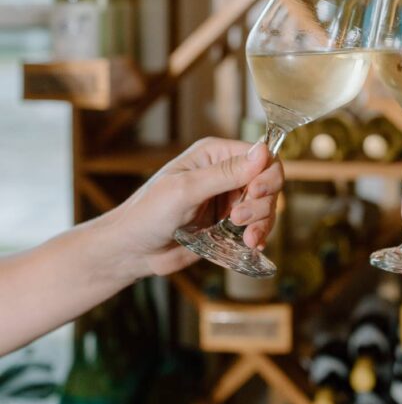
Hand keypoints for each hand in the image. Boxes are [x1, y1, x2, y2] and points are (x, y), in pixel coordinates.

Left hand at [104, 138, 283, 278]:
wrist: (132, 251)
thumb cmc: (148, 213)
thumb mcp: (186, 190)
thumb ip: (225, 173)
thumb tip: (262, 152)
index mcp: (214, 155)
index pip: (260, 156)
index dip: (266, 175)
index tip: (255, 194)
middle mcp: (225, 174)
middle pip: (268, 182)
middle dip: (262, 203)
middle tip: (238, 220)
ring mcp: (228, 201)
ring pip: (266, 207)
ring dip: (262, 223)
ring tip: (246, 239)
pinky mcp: (228, 226)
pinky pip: (256, 228)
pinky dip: (259, 236)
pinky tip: (251, 246)